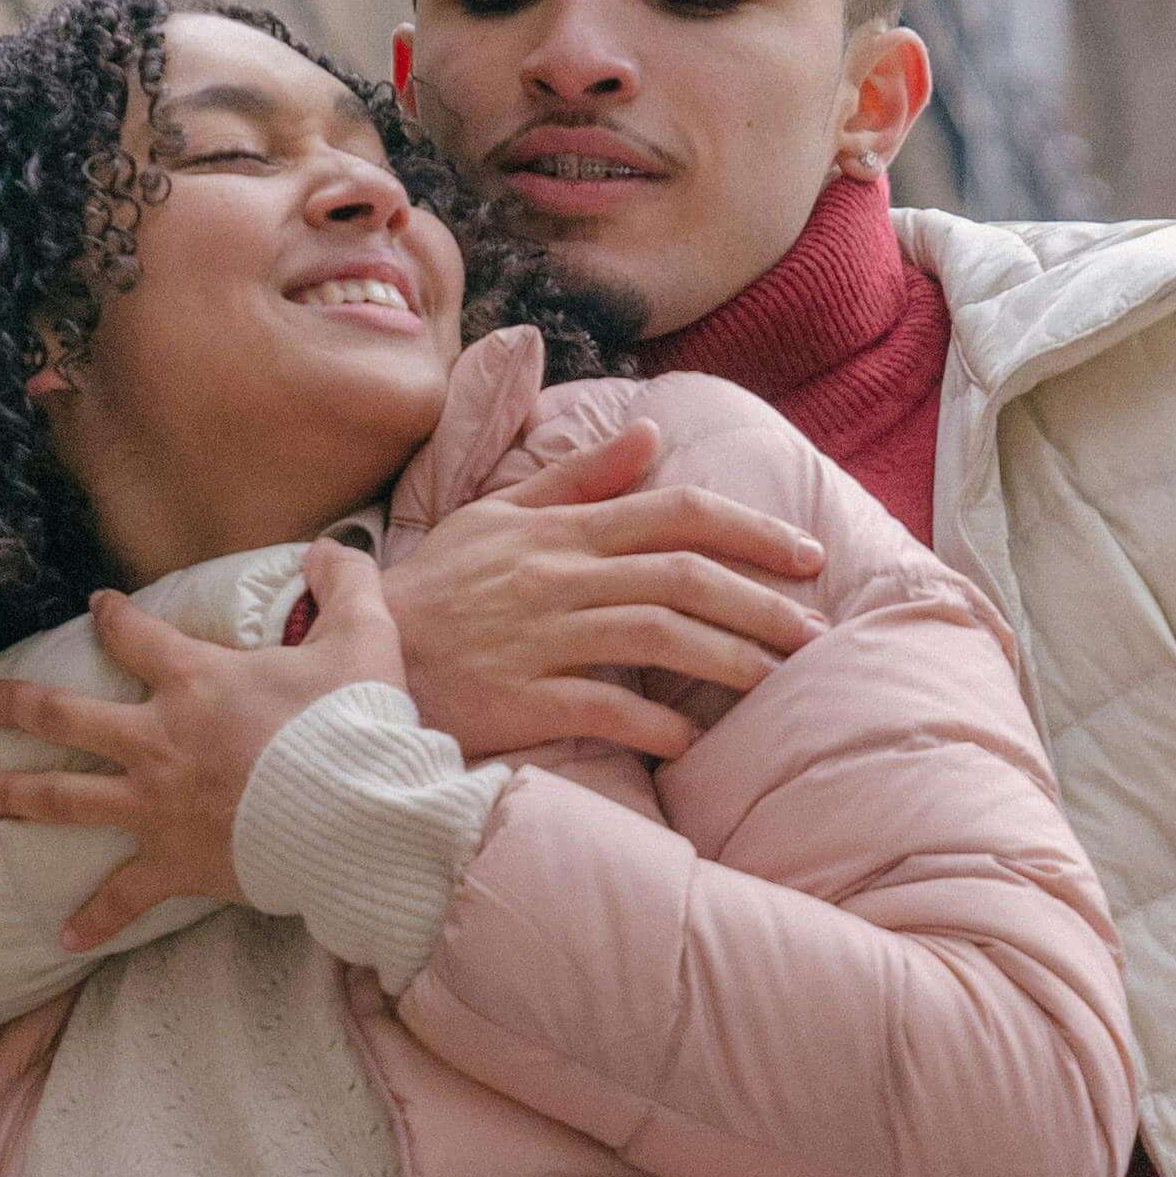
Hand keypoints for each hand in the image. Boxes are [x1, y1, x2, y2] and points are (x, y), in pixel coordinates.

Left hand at [0, 546, 420, 951]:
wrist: (358, 814)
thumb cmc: (356, 725)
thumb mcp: (362, 636)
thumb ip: (346, 582)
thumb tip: (335, 547)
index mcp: (194, 682)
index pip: (135, 636)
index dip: (113, 617)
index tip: (98, 609)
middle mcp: (158, 739)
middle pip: (65, 718)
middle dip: (16, 707)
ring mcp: (157, 805)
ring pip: (63, 799)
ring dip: (10, 797)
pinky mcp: (174, 863)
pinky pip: (124, 895)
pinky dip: (96, 917)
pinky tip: (65, 935)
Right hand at [374, 420, 831, 763]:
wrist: (359, 654)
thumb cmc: (435, 588)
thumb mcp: (497, 515)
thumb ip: (578, 478)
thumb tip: (648, 434)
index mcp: (561, 530)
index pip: (675, 513)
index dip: (752, 530)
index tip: (806, 555)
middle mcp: (559, 577)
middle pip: (683, 577)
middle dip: (761, 603)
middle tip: (817, 633)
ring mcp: (540, 637)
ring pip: (657, 637)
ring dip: (729, 661)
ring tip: (778, 683)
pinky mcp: (519, 697)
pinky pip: (602, 708)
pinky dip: (654, 725)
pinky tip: (691, 743)